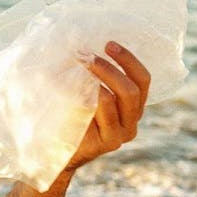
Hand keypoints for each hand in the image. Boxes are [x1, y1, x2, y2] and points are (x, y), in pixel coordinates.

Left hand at [66, 41, 150, 172]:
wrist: (54, 153)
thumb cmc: (65, 117)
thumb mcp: (81, 93)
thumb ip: (90, 77)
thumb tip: (81, 45)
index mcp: (130, 107)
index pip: (142, 80)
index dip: (129, 60)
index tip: (109, 44)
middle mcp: (131, 120)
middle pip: (133, 88)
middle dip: (112, 67)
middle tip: (88, 55)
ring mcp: (123, 133)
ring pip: (122, 98)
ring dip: (102, 76)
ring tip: (81, 65)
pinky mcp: (110, 142)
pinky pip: (105, 111)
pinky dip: (93, 94)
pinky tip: (76, 86)